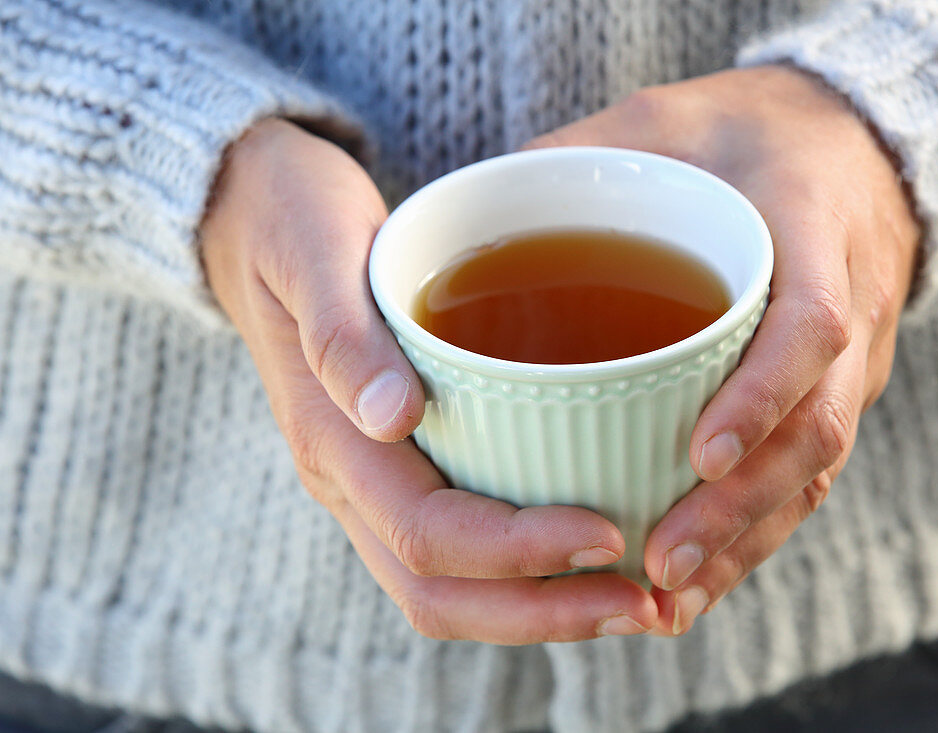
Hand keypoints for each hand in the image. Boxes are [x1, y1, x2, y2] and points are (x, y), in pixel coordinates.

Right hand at [201, 118, 656, 642]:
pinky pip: (455, 552)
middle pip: (437, 592)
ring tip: (632, 599)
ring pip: (446, 588)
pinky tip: (587, 551)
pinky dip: (523, 574)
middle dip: (542, 611)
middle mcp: (347, 480)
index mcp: (330, 438)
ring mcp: (367, 483)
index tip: (608, 534)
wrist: (250, 217)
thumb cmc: (290, 218)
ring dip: (538, 608)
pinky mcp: (395, 469)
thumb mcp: (311, 248)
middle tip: (645, 604)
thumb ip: (342, 334)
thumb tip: (393, 416)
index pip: (425, 533)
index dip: (518, 551)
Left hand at [526, 66, 920, 633]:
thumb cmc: (735, 132)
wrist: (845, 141)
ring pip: (815, 470)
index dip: (764, 394)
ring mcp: (855, 359)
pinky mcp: (834, 392)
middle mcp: (851, 305)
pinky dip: (751, 533)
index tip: (699, 452)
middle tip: (657, 563)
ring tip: (666, 599)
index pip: (811, 324)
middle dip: (740, 509)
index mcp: (812, 227)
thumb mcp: (659, 121)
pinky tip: (693, 581)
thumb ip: (573, 162)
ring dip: (742, 541)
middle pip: (819, 428)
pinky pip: (804, 475)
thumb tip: (459, 223)